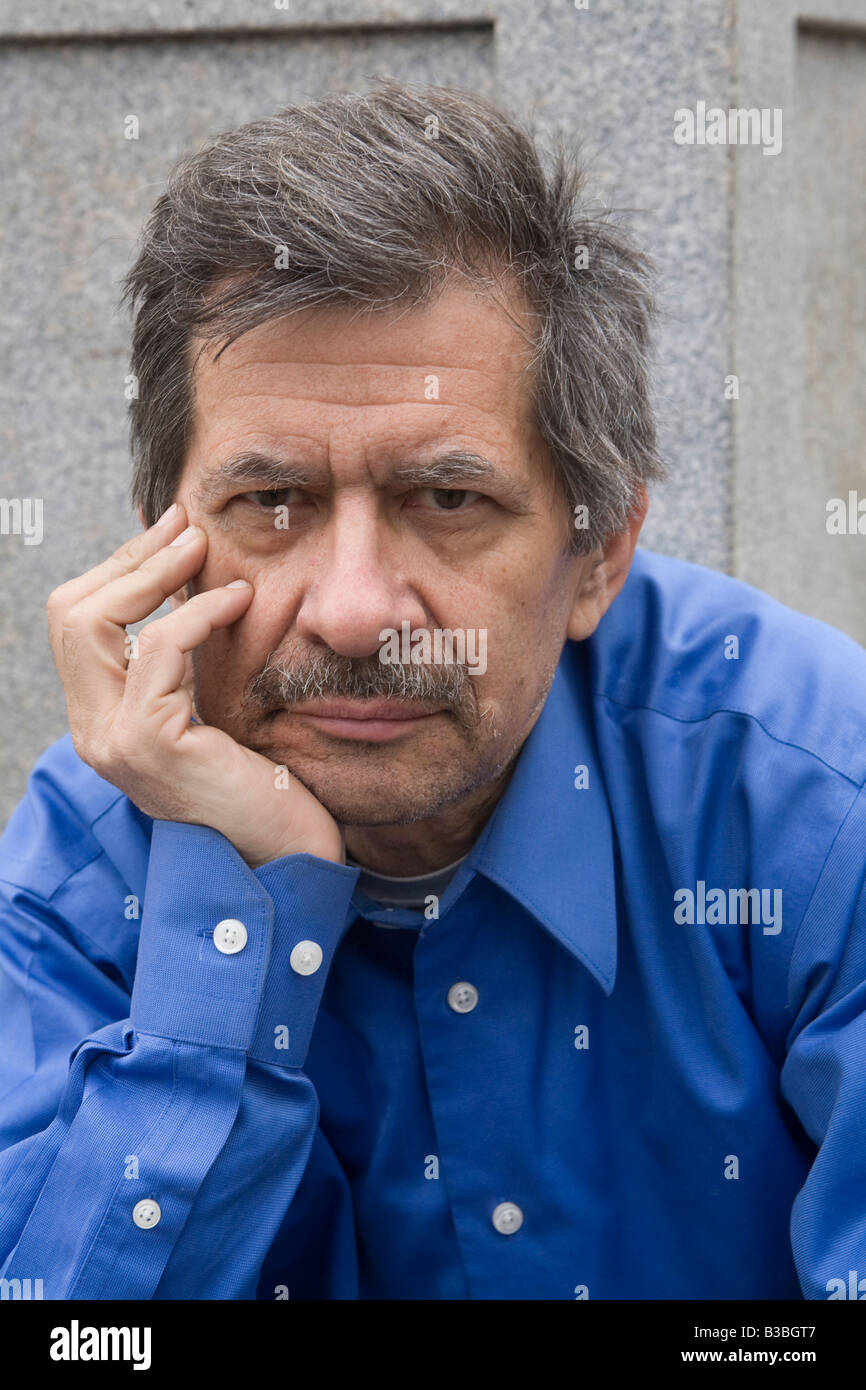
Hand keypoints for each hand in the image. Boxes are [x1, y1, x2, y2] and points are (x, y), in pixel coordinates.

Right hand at [46, 502, 343, 867]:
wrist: (290, 856)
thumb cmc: (267, 781)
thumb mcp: (214, 704)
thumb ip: (189, 655)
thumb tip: (186, 567)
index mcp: (103, 720)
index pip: (78, 621)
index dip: (120, 566)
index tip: (172, 528)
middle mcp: (93, 733)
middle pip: (71, 612)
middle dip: (131, 558)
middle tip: (188, 527)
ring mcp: (112, 742)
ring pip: (95, 620)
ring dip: (158, 572)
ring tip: (207, 551)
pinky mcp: (147, 745)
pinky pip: (157, 649)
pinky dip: (197, 612)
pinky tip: (238, 600)